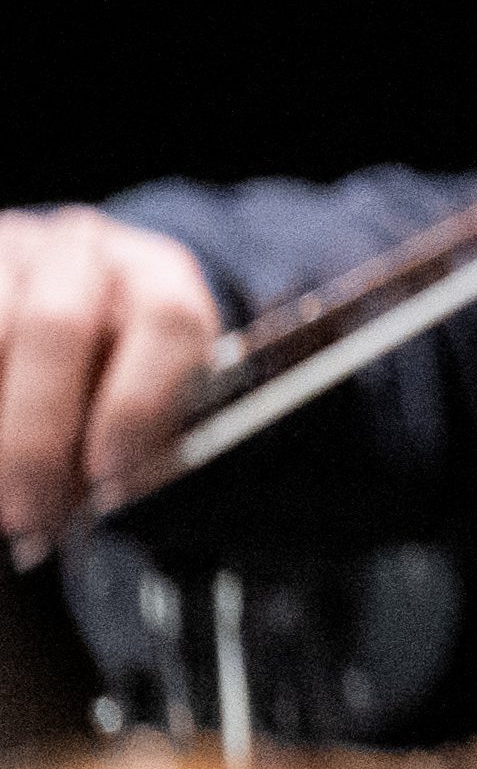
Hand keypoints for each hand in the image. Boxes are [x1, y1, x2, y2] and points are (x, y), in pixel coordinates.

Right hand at [0, 206, 227, 550]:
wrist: (50, 294)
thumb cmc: (107, 363)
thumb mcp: (147, 386)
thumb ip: (146, 433)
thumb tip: (122, 500)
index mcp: (157, 275)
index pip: (168, 320)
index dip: (141, 401)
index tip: (113, 473)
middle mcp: (81, 253)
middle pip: (57, 327)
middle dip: (38, 436)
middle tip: (30, 515)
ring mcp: (8, 254)